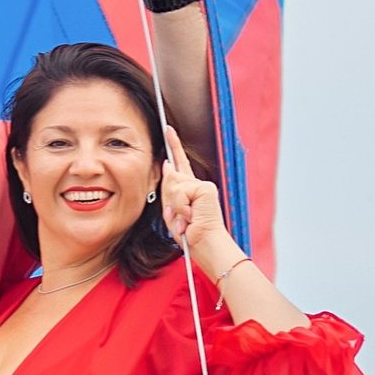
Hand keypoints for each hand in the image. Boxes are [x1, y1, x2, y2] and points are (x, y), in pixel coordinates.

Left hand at [160, 147, 243, 278]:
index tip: (168, 129)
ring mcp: (203, 185)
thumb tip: (168, 166)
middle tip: (181, 217)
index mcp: (190, 189)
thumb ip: (170, 190)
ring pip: (173, 186)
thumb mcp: (173, 211)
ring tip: (186, 219)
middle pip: (170, 177)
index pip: (180, 163)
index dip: (174, 145)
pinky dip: (181, 208)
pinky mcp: (205, 188)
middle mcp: (198, 185)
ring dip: (175, 207)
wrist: (205, 245)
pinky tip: (191, 216)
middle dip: (169, 199)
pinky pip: (181, 192)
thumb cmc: (190, 233)